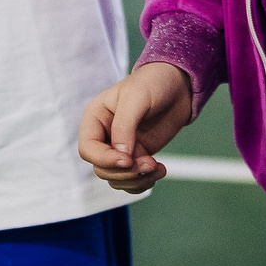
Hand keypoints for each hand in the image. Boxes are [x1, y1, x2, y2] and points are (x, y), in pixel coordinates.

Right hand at [78, 61, 194, 192]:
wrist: (178, 85)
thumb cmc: (153, 83)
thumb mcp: (136, 98)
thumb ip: (125, 125)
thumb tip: (121, 155)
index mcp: (95, 119)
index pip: (88, 149)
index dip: (105, 160)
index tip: (129, 160)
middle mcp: (104, 136)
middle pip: (102, 168)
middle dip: (126, 172)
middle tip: (149, 163)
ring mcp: (121, 148)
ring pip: (117, 178)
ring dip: (137, 180)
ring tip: (157, 168)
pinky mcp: (137, 156)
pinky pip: (132, 180)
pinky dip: (144, 181)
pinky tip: (160, 170)